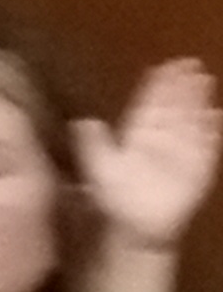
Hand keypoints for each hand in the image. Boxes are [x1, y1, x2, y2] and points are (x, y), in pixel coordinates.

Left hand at [74, 60, 220, 251]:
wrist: (137, 228)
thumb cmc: (116, 199)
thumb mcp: (98, 170)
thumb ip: (92, 145)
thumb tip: (82, 120)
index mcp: (138, 136)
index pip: (150, 105)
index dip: (158, 86)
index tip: (165, 66)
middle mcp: (161, 140)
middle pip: (174, 107)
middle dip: (181, 86)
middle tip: (190, 63)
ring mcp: (180, 153)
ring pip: (191, 121)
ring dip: (197, 101)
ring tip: (204, 79)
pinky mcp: (196, 168)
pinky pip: (206, 146)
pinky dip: (211, 131)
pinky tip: (217, 114)